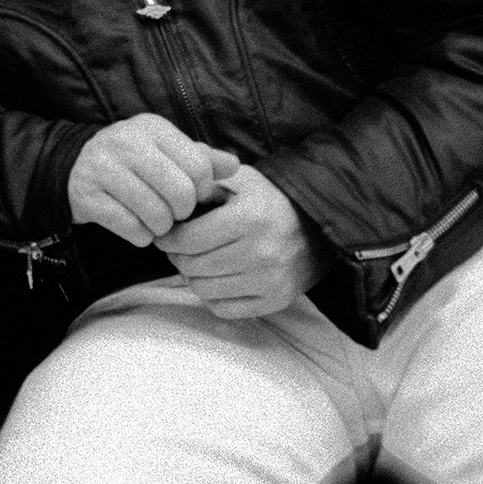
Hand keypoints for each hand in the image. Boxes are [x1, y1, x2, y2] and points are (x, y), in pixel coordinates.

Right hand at [68, 113, 239, 246]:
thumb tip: (235, 165)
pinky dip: (141, 236)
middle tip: (175, 213)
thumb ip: (202, 158)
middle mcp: (124, 141)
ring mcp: (101, 167)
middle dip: (183, 211)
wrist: (76, 169)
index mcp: (151, 127)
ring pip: (155, 213)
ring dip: (161, 227)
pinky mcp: (86, 195)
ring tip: (156, 221)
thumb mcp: (167, 151)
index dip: (202, 190)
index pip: (198, 166)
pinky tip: (137, 228)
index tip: (193, 195)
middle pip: (180, 192)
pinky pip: (130, 228)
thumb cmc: (134, 162)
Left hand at [153, 164, 326, 317]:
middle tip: (179, 248)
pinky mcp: (275, 300)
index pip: (188, 240)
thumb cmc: (270, 199)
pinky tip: (216, 279)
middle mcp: (261, 252)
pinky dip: (211, 296)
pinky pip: (224, 308)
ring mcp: (270, 280)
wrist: (317, 227)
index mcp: (249, 218)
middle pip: (193, 266)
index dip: (169, 238)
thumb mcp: (241, 177)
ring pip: (204, 290)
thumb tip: (174, 181)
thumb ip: (207, 175)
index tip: (165, 234)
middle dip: (178, 257)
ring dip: (192, 277)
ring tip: (196, 262)